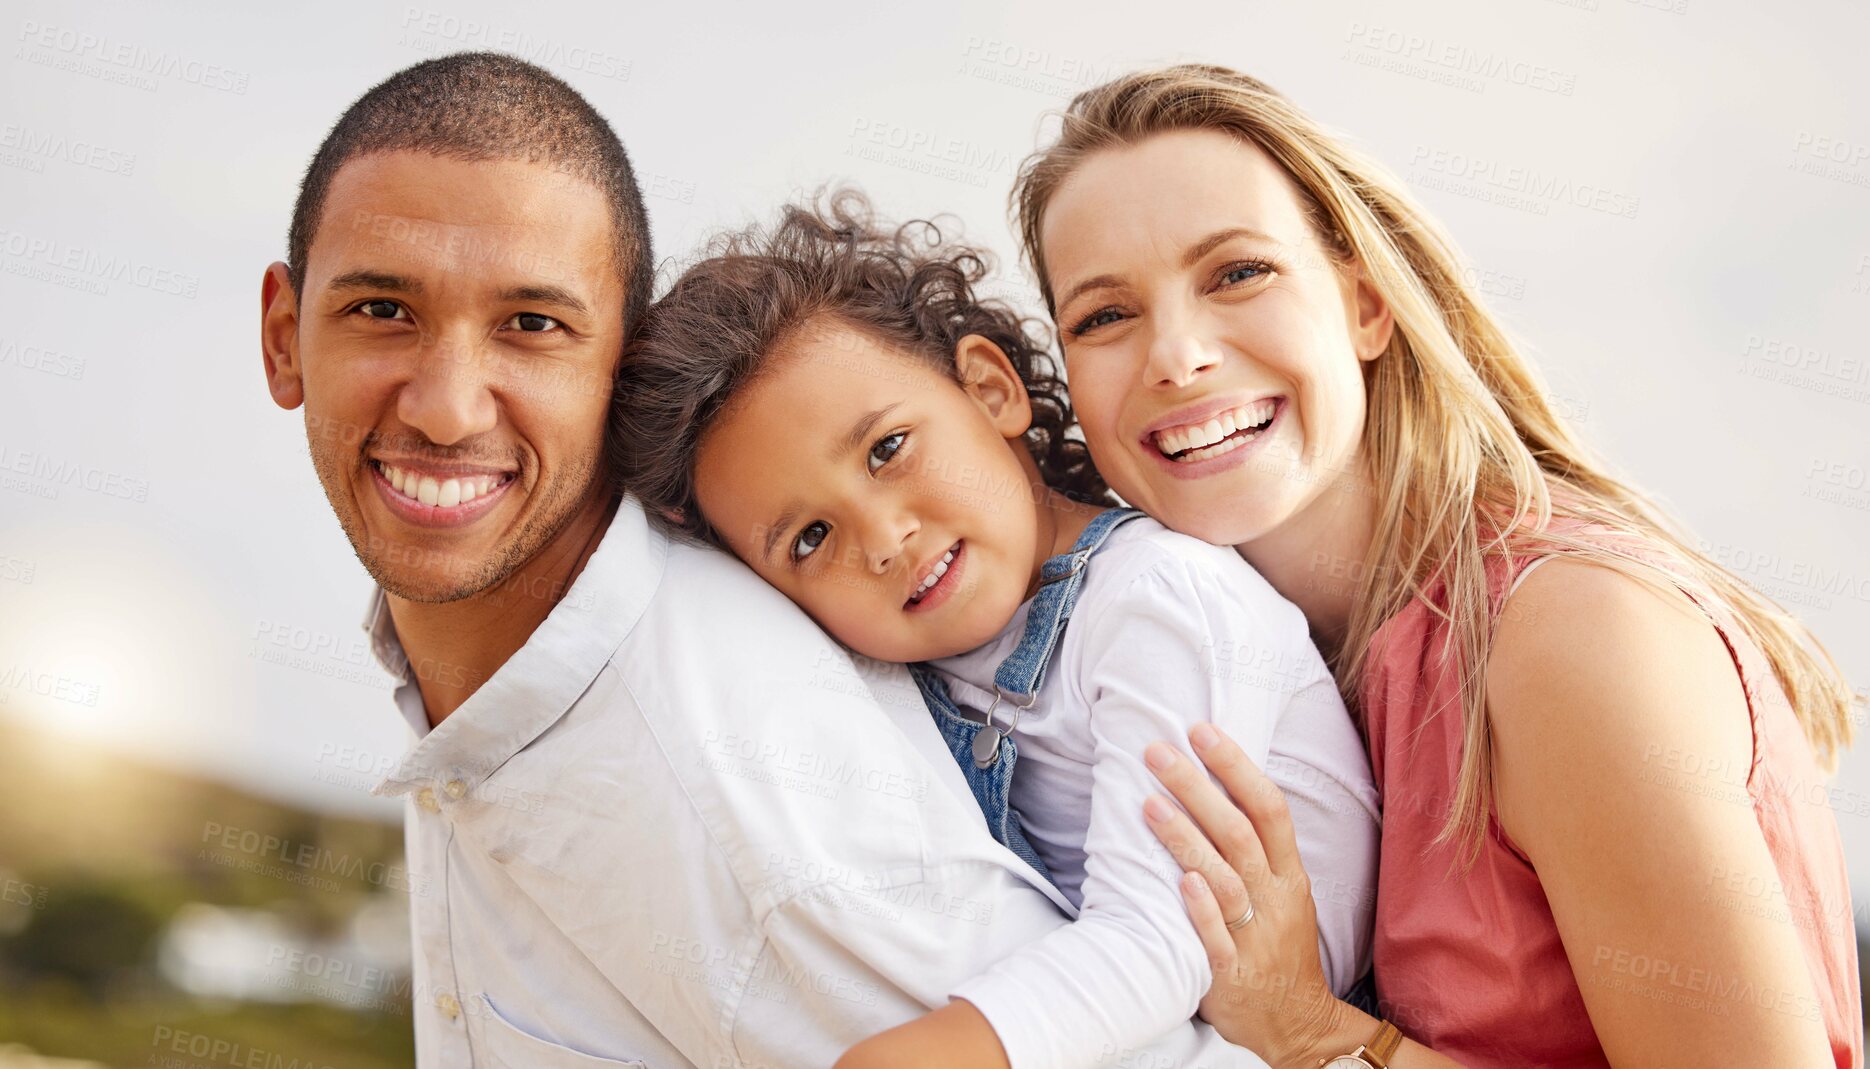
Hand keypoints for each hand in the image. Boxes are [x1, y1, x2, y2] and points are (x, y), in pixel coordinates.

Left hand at [1142, 723, 1347, 1068]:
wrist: (1297, 1023)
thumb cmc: (1279, 946)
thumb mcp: (1285, 892)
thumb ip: (1257, 847)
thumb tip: (1215, 785)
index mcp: (1289, 874)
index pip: (1269, 808)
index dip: (1236, 767)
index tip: (1201, 731)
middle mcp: (1275, 898)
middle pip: (1239, 833)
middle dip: (1198, 787)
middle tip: (1158, 752)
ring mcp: (1255, 936)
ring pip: (1224, 879)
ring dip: (1187, 839)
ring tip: (1149, 803)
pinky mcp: (1232, 973)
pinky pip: (1218, 938)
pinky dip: (1202, 909)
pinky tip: (1181, 881)